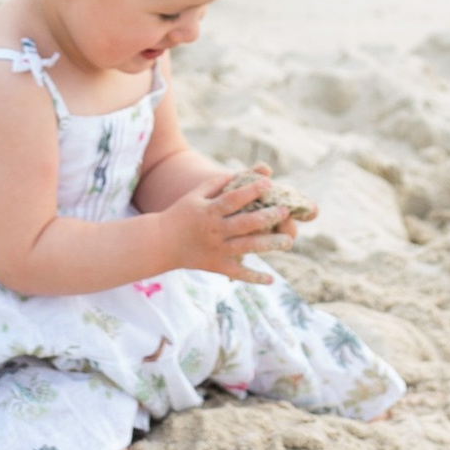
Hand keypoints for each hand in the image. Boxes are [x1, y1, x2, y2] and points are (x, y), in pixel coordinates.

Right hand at [161, 169, 298, 281]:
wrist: (161, 243)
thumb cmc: (182, 213)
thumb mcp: (196, 194)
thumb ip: (220, 182)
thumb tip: (246, 172)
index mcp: (209, 211)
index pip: (232, 199)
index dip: (250, 190)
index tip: (268, 182)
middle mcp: (214, 230)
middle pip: (243, 224)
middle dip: (265, 217)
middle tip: (285, 211)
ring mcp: (216, 250)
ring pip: (245, 247)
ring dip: (267, 245)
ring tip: (287, 242)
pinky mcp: (216, 266)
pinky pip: (237, 272)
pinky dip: (254, 277)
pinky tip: (271, 278)